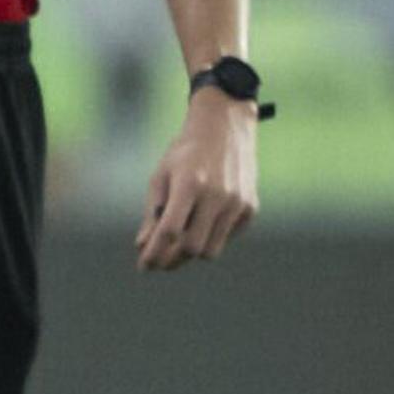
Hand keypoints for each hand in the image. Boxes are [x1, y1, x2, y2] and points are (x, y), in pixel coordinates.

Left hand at [135, 90, 259, 270]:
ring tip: (175, 246)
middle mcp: (218, 195)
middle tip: (157, 261)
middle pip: (191, 247)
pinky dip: (210, 238)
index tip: (143, 266)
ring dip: (190, 252)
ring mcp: (237, 203)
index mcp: (190, 184)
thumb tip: (143, 247)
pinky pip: (226, 237)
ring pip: (211, 250)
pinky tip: (201, 224)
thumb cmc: (185, 153)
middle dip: (171, 260)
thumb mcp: (161, 176)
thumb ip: (153, 213)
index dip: (154, 253)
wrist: (225, 128)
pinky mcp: (250, 208)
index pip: (170, 231)